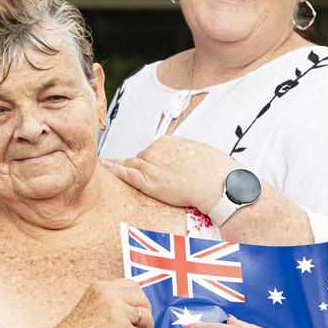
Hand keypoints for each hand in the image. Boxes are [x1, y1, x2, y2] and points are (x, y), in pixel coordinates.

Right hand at [34, 279, 153, 327]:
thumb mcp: (90, 307)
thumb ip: (110, 303)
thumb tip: (134, 311)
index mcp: (100, 287)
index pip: (131, 285)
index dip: (139, 299)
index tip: (140, 311)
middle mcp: (110, 295)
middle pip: (142, 298)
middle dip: (147, 314)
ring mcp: (118, 311)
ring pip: (146, 316)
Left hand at [102, 136, 239, 210]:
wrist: (221, 185)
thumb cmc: (217, 171)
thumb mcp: (200, 154)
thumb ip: (185, 156)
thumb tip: (184, 162)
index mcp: (169, 142)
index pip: (151, 151)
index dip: (150, 160)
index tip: (148, 166)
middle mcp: (157, 151)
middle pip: (141, 158)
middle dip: (141, 167)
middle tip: (140, 176)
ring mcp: (152, 165)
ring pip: (132, 165)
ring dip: (122, 167)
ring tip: (109, 167)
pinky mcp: (150, 182)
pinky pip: (128, 174)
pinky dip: (115, 170)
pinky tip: (105, 166)